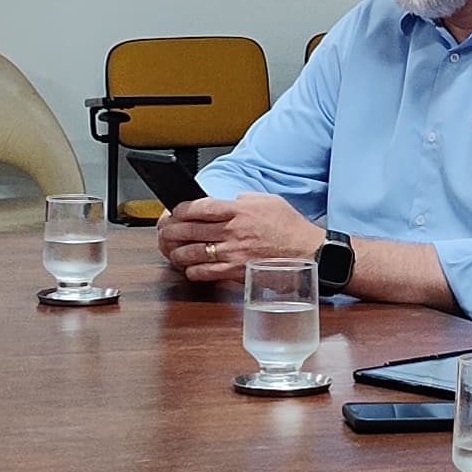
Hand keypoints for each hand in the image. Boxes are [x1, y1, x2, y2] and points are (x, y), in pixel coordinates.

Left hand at [157, 193, 318, 281]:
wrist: (307, 252)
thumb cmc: (290, 227)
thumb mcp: (267, 201)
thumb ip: (244, 199)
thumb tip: (228, 200)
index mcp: (238, 210)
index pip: (199, 207)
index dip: (180, 209)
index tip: (174, 211)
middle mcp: (232, 231)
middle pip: (189, 229)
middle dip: (171, 230)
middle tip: (164, 231)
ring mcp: (232, 253)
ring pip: (191, 252)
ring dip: (176, 252)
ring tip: (172, 251)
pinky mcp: (235, 272)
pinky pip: (204, 272)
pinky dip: (192, 271)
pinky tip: (189, 268)